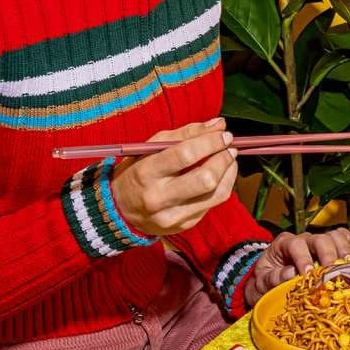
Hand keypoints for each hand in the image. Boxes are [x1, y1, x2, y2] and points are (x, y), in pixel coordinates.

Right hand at [110, 118, 237, 235]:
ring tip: (228, 157)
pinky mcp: (184, 224)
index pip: (185, 155)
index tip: (225, 134)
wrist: (120, 209)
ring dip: (229, 170)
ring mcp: (172, 215)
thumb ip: (186, 133)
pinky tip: (222, 173)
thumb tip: (219, 125)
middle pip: (205, 179)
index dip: (210, 143)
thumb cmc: (139, 170)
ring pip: (216, 193)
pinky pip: (214, 203)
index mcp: (146, 172)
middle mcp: (158, 197)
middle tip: (229, 146)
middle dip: (223, 158)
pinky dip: (224, 184)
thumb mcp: (152, 147)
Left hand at [243, 229, 349, 306]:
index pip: (296, 245)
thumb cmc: (265, 282)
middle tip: (334, 271)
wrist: (268, 282)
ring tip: (348, 263)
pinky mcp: (327, 247)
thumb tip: (292, 273)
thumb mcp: (262, 282)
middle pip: (319, 238)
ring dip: (343, 248)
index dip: (303, 258)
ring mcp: (316, 241)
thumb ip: (274, 277)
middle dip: (328, 254)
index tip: (308, 274)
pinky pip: (341, 237)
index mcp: (283, 244)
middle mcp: (302, 239)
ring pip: (333, 236)